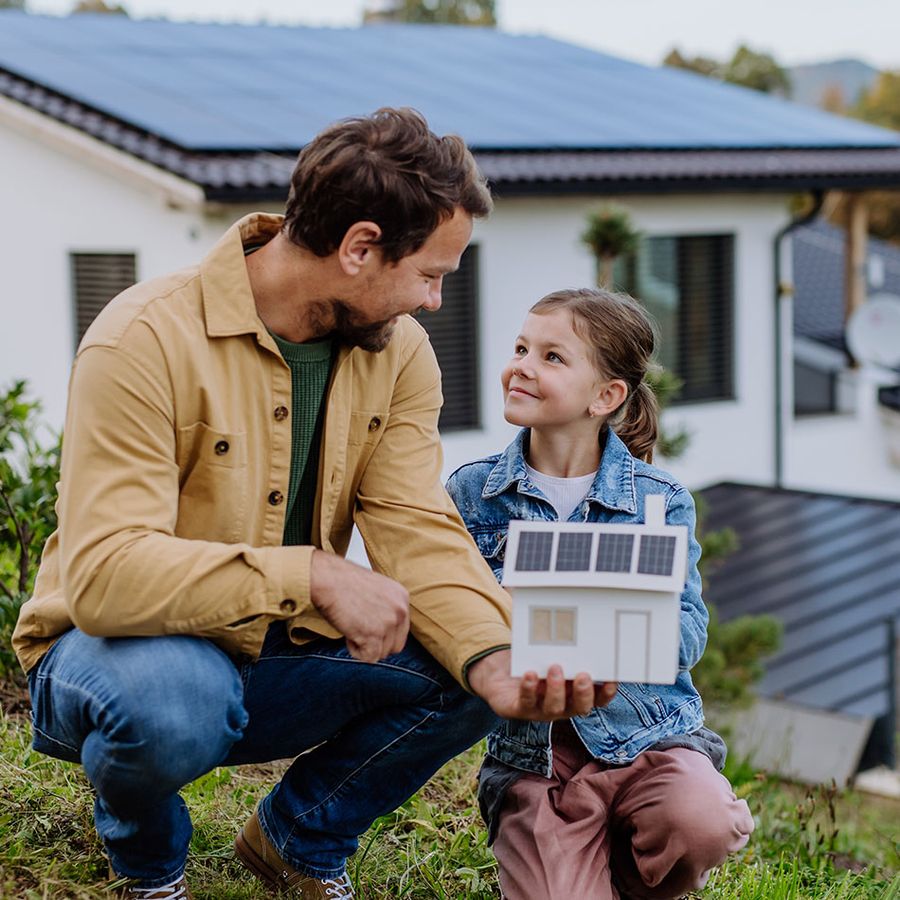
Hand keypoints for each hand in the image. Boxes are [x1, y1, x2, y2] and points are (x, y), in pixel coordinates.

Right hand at [309, 550, 409, 662]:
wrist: (328, 578)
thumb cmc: (343, 582)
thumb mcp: (376, 590)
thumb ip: (386, 608)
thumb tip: (385, 631)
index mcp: (402, 597)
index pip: (401, 630)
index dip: (382, 633)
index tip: (367, 625)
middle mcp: (401, 610)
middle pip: (395, 645)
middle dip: (376, 643)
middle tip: (358, 628)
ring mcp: (389, 623)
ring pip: (381, 653)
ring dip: (365, 645)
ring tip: (351, 626)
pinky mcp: (374, 635)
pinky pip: (369, 657)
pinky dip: (356, 651)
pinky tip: (348, 634)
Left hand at [467, 649, 616, 719]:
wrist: (499, 676)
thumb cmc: (531, 660)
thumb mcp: (547, 649)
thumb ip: (560, 634)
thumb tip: (564, 601)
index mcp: (574, 693)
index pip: (597, 698)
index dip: (606, 693)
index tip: (613, 679)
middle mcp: (561, 705)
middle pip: (580, 707)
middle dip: (583, 693)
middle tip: (583, 675)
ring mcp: (540, 710)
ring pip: (553, 708)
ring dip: (556, 689)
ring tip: (555, 668)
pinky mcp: (518, 708)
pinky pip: (526, 701)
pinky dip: (529, 688)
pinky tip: (530, 674)